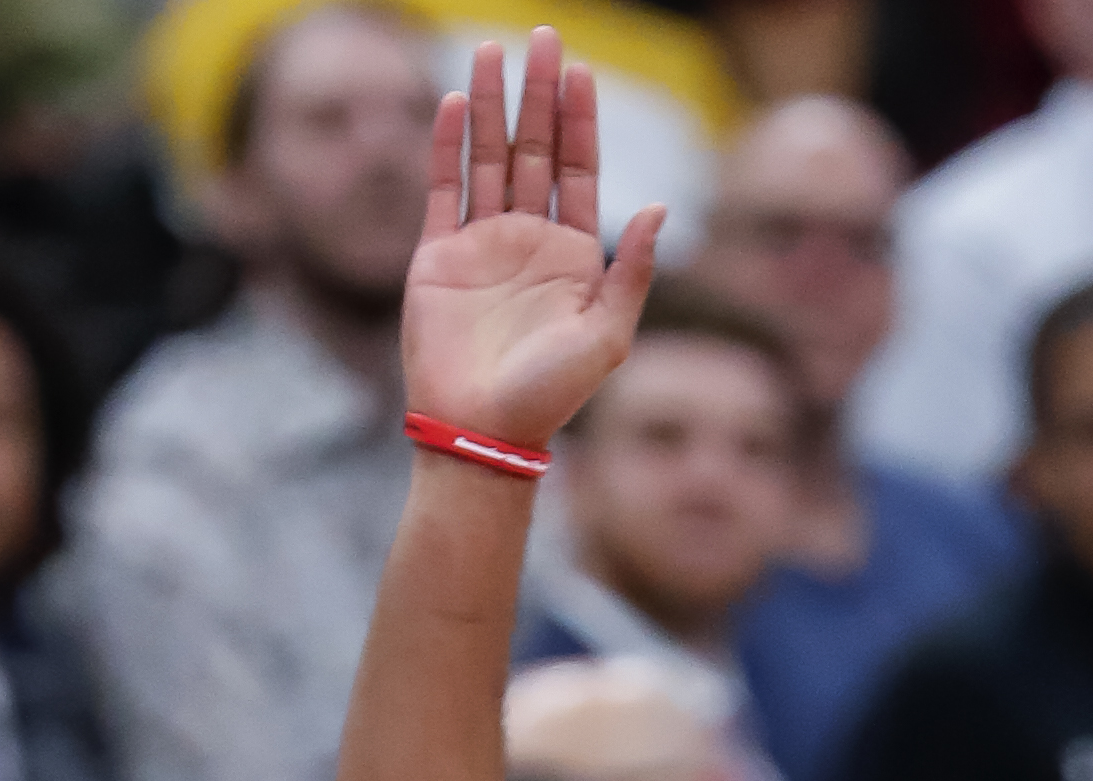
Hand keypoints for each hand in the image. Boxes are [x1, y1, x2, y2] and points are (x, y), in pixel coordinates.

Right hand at [401, 33, 663, 447]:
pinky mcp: (436, 255)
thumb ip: (632, 270)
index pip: (579, 171)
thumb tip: (657, 205)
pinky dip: (448, 144)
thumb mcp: (608, 334)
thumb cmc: (552, 394)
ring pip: (488, 158)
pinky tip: (457, 100)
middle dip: (539, 95)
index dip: (579, 122)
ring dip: (492, 105)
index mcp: (574, 258)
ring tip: (495, 50)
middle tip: (543, 37)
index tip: (581, 71)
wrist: (484, 430)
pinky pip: (443, 187)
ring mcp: (481, 244)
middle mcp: (529, 241)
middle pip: (534, 151)